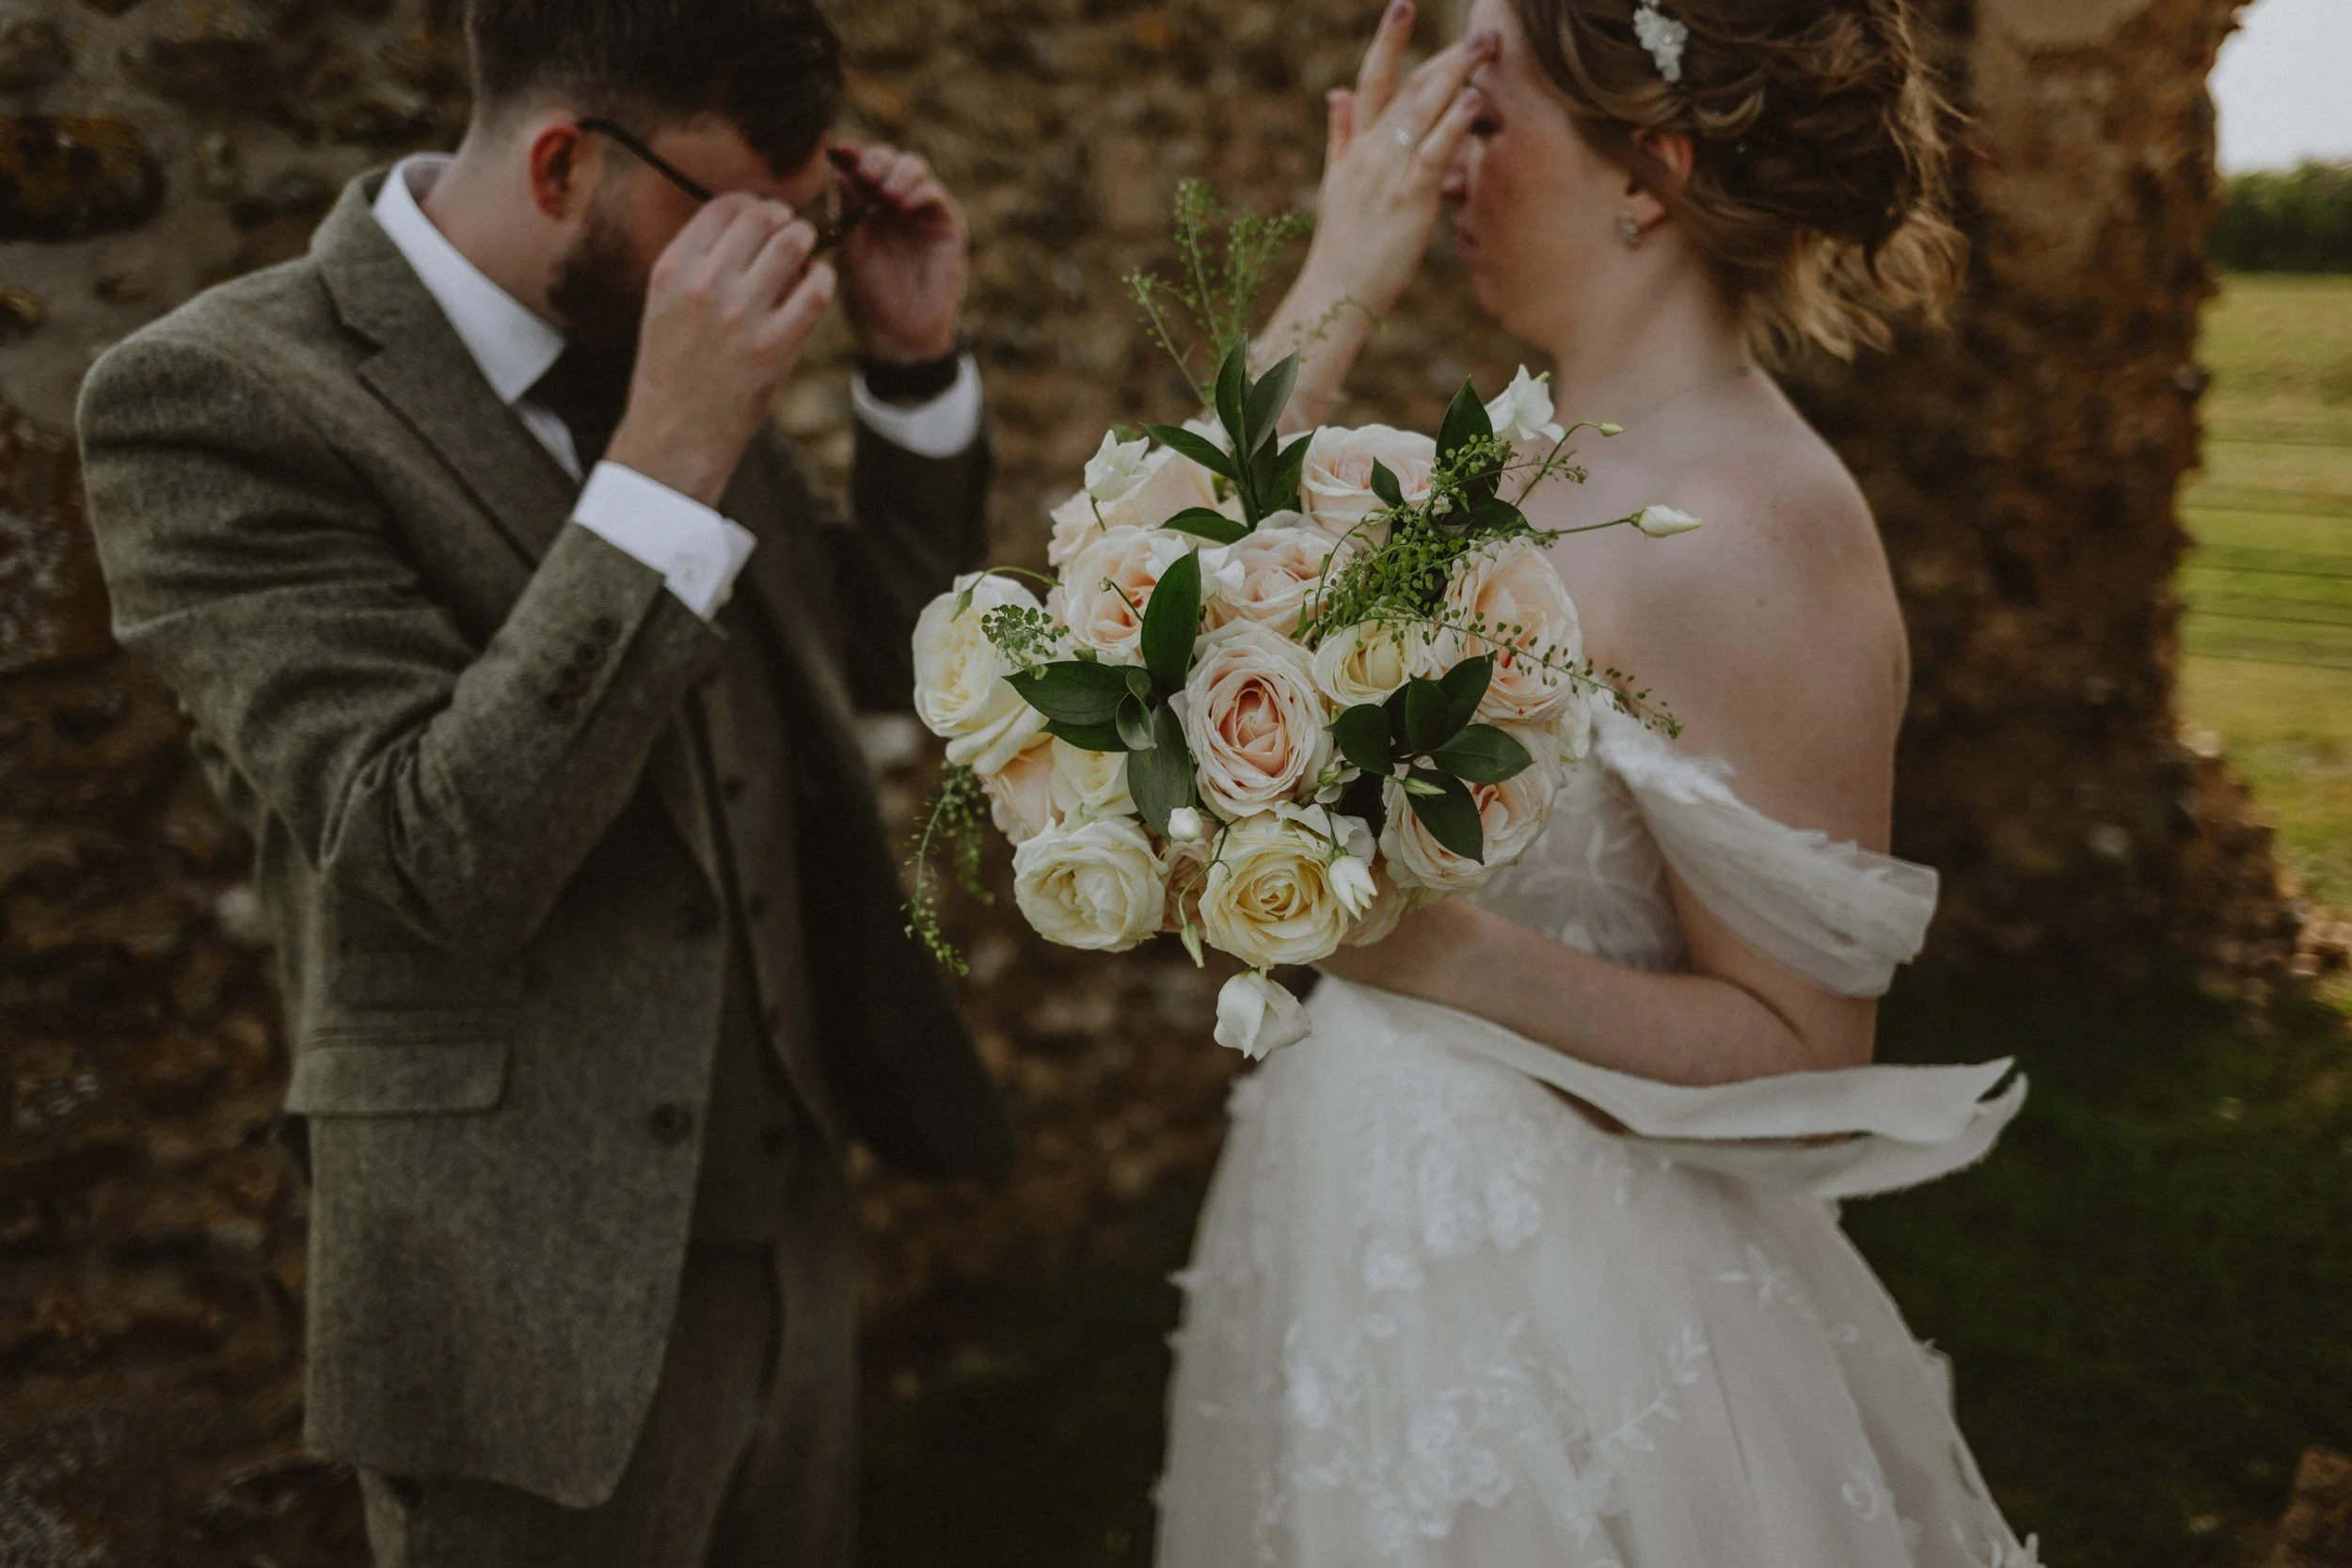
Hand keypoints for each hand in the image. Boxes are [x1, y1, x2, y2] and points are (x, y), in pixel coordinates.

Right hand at [606, 194, 836, 506]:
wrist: (677, 430)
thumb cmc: (674, 364)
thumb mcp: (665, 302)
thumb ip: (697, 259)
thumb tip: (747, 218)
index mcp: (673, 269)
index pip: (723, 206)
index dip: (752, 203)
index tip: (763, 215)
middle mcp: (705, 285)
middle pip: (760, 217)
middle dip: (783, 217)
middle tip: (791, 229)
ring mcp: (742, 315)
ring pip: (792, 244)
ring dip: (806, 239)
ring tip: (806, 250)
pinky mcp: (776, 345)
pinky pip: (817, 289)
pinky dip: (823, 276)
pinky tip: (817, 282)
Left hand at [834, 142, 967, 363]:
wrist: (899, 332)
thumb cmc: (868, 296)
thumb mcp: (849, 248)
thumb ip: (847, 207)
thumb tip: (840, 165)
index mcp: (862, 205)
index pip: (858, 166)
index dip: (851, 154)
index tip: (841, 153)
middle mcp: (891, 203)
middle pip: (887, 158)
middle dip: (876, 160)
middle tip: (866, 174)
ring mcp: (920, 211)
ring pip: (913, 167)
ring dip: (898, 172)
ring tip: (886, 193)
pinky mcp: (946, 223)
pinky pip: (933, 193)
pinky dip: (918, 190)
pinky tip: (903, 205)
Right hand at [1301, 3, 1497, 318]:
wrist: (1334, 293)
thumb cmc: (1342, 245)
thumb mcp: (1335, 183)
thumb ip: (1340, 135)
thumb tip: (1336, 92)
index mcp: (1356, 146)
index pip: (1373, 80)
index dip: (1388, 41)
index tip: (1403, 5)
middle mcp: (1372, 151)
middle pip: (1409, 87)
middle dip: (1446, 55)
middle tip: (1483, 31)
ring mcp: (1389, 173)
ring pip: (1423, 111)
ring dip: (1457, 75)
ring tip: (1485, 47)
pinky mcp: (1409, 200)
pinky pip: (1433, 153)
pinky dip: (1454, 123)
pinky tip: (1474, 99)